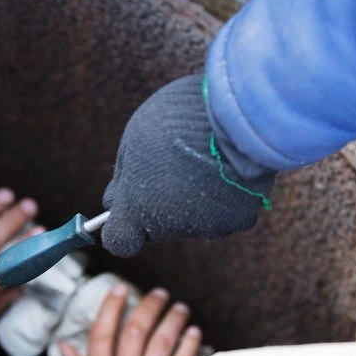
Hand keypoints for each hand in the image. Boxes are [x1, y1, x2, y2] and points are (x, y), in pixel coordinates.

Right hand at [61, 285, 201, 355]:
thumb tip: (63, 346)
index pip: (101, 333)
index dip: (110, 307)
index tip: (119, 289)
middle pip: (135, 330)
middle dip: (148, 306)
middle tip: (157, 293)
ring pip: (162, 342)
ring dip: (172, 320)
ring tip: (179, 308)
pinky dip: (190, 345)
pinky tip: (194, 333)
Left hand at [101, 75, 274, 256]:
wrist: (233, 114)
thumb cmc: (177, 120)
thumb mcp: (134, 140)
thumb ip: (126, 176)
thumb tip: (117, 198)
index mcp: (136, 210)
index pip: (120, 241)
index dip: (122, 227)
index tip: (127, 209)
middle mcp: (170, 227)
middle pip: (159, 225)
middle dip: (161, 204)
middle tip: (175, 166)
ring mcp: (207, 226)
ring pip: (194, 219)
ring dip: (196, 198)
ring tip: (205, 160)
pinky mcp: (238, 220)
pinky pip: (226, 212)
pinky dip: (226, 196)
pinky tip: (228, 168)